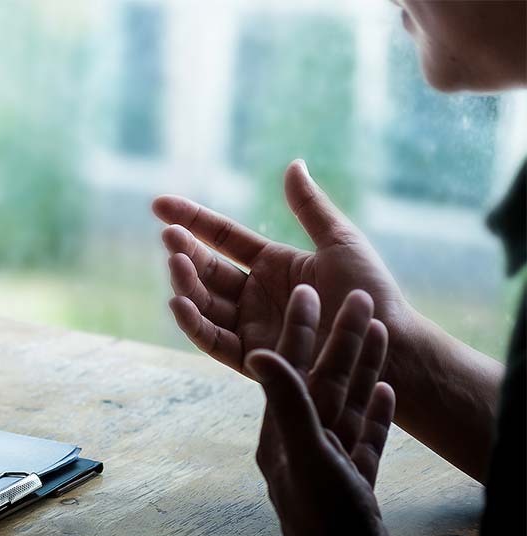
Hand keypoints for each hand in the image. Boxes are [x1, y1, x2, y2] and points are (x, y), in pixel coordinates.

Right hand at [154, 160, 411, 377]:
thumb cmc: (370, 295)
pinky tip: (179, 302)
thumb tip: (293, 165)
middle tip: (170, 237)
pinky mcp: (251, 359)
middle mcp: (255, 296)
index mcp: (273, 266)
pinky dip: (193, 324)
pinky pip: (213, 341)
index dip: (192, 220)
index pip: (223, 239)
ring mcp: (250, 327)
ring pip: (203, 303)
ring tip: (175, 263)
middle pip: (207, 270)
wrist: (387, 345)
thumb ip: (310, 207)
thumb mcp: (341, 242)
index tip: (160, 205)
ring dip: (185, 283)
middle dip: (184, 252)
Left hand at [246, 285, 407, 535]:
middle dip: (337, 339)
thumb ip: (286, 407)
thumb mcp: (304, 460)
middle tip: (357, 297)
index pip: (287, 372)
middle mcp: (297, 449)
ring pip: (345, 404)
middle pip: (321, 381)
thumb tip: (257, 355)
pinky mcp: (354, 486)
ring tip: (377, 329)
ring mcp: (327, 467)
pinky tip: (387, 389)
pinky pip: (365, 437)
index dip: (299, 330)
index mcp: (277, 439)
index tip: (307, 291)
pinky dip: (376, 411)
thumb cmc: (327, 529)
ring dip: (361, 366)